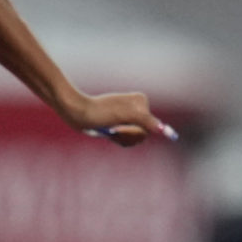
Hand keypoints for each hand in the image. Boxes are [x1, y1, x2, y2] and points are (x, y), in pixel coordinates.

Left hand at [59, 91, 176, 146]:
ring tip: (111, 133)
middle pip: (144, 132)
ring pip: (135, 137)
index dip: (136, 131)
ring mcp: (128, 117)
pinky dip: (119, 140)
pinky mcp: (120, 124)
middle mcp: (137, 108)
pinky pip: (127, 138)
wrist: (78, 113)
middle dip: (129, 136)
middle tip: (114, 131)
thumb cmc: (101, 112)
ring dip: (123, 139)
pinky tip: (110, 135)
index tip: (120, 128)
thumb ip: (146, 121)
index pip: (150, 125)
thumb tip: (162, 130)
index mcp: (141, 101)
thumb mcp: (126, 116)